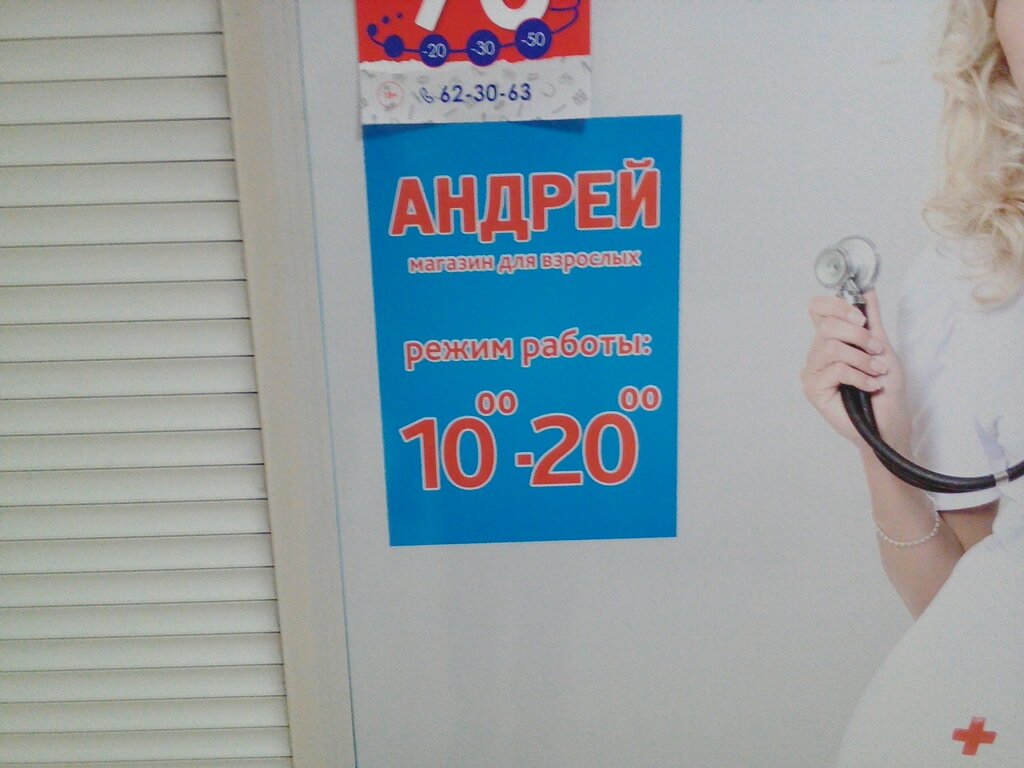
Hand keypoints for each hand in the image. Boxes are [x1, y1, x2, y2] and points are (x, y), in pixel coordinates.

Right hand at [801, 291, 911, 453]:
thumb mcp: (883, 348)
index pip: (818, 309)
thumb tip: (867, 292)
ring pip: (832, 348)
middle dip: (858, 336)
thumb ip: (873, 321)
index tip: (860, 318)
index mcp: (831, 340)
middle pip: (826, 326)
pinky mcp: (813, 389)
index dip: (836, 306)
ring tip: (876, 372)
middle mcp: (818, 353)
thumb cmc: (887, 391)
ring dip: (862, 360)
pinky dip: (859, 376)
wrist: (889, 423)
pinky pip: (835, 370)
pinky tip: (870, 385)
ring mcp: (814, 371)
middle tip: (876, 351)